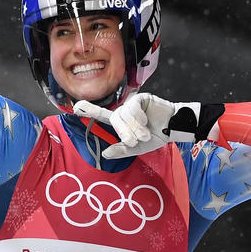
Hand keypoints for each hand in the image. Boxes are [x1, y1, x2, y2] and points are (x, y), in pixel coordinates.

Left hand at [73, 93, 202, 158]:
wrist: (174, 129)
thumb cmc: (156, 137)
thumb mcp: (137, 148)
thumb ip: (121, 150)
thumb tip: (105, 153)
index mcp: (121, 123)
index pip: (102, 115)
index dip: (89, 111)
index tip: (76, 107)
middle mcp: (124, 112)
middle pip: (114, 119)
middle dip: (123, 132)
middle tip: (135, 141)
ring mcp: (132, 104)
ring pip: (123, 114)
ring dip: (133, 127)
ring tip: (145, 135)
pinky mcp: (141, 98)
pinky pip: (132, 106)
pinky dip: (137, 117)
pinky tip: (145, 121)